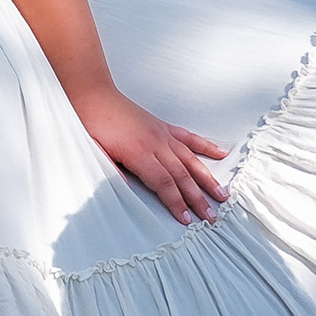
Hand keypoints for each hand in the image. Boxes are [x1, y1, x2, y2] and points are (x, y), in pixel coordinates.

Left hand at [75, 85, 227, 222]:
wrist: (94, 95)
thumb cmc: (93, 124)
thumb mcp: (97, 152)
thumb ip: (113, 174)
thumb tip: (127, 193)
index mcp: (139, 154)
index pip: (164, 183)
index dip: (176, 202)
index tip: (186, 219)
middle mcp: (156, 144)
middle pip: (182, 176)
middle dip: (198, 199)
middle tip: (211, 217)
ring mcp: (163, 134)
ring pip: (191, 160)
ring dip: (207, 179)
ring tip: (222, 195)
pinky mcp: (163, 127)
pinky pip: (189, 138)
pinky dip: (206, 146)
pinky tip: (221, 153)